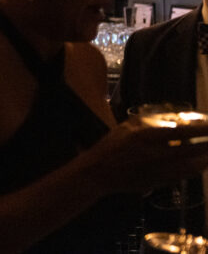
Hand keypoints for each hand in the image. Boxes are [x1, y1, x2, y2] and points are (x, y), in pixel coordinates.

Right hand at [87, 118, 207, 193]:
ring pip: (193, 166)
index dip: (201, 129)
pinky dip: (196, 168)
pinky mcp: (162, 182)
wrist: (101, 173)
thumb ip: (148, 121)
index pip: (181, 132)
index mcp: (147, 137)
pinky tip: (201, 163)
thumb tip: (172, 117)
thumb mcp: (127, 127)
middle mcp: (157, 154)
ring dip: (206, 158)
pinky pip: (185, 175)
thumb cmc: (112, 146)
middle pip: (193, 150)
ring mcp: (161, 170)